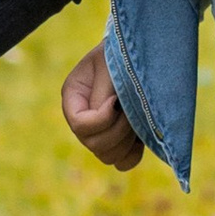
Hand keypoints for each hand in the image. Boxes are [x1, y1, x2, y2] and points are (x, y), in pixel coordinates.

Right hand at [60, 40, 144, 170]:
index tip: (117, 100)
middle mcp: (82, 119)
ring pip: (108, 156)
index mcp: (73, 98)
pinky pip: (122, 162)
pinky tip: (141, 134)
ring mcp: (99, 132)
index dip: (102, 119)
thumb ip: (104, 91)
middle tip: (132, 108)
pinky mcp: (119, 141)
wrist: (136, 53)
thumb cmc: (121, 53)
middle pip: (94, 144)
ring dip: (127, 141)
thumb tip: (108, 116)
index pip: (80, 124)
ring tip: (136, 117)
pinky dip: (133, 153)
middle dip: (119, 130)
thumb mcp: (108, 64)